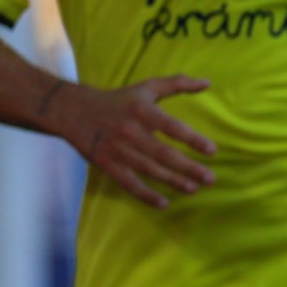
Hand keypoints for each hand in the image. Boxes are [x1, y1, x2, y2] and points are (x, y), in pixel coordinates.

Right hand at [49, 75, 216, 208]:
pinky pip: (128, 183)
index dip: (193, 139)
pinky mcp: (106, 164)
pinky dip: (145, 195)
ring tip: (193, 188)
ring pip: (149, 170)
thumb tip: (208, 82)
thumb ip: (178, 83)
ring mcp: (118, 150)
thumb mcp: (147, 87)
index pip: (172, 127)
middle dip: (189, 168)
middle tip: (210, 178)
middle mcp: (131, 132)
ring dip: (172, 181)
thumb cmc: (119, 99)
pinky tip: (163, 203)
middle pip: (164, 154)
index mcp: (143, 111)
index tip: (212, 151)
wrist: (74, 111)